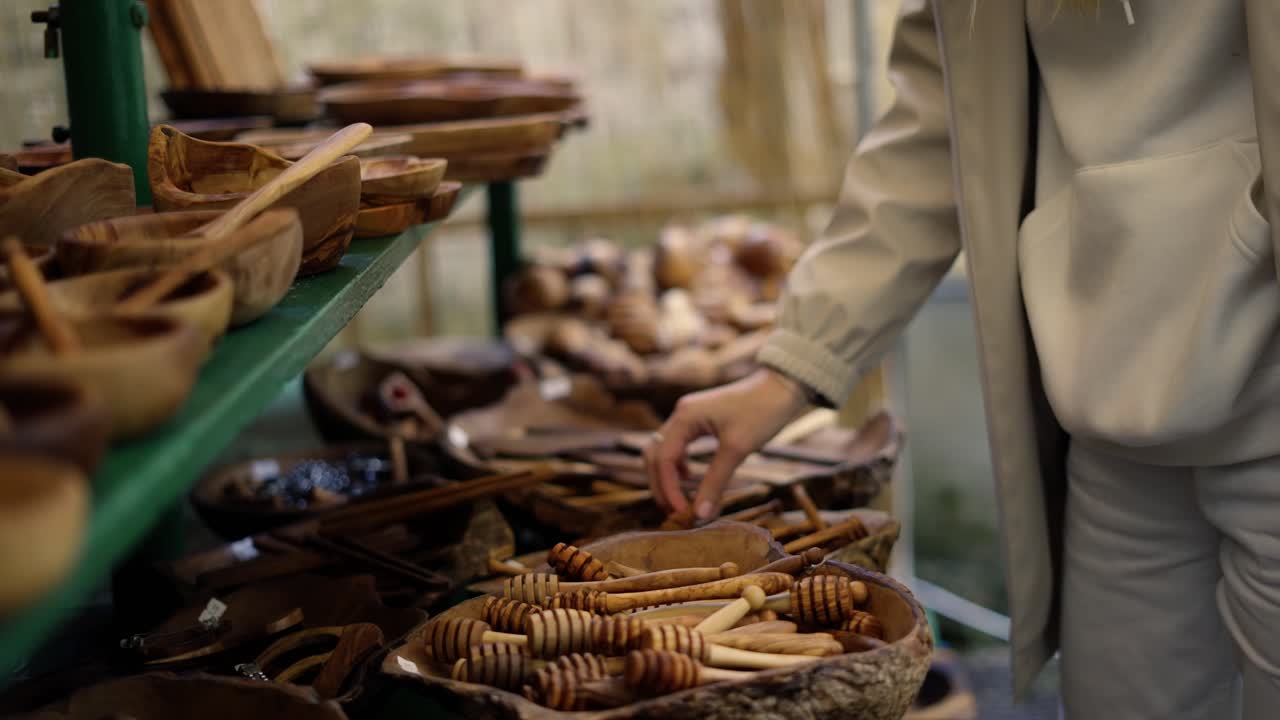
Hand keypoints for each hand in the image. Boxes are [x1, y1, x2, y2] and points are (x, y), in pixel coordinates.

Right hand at [644, 368, 810, 522]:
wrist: (783, 385)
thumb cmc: (762, 412)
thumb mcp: (737, 450)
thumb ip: (715, 482)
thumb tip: (700, 514)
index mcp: (685, 417)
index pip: (663, 459)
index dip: (668, 489)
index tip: (681, 513)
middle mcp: (681, 413)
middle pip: (655, 455)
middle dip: (661, 485)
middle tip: (674, 512)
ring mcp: (688, 414)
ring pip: (663, 450)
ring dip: (667, 476)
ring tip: (679, 500)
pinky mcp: (699, 418)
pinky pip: (678, 444)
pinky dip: (678, 465)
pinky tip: (690, 478)